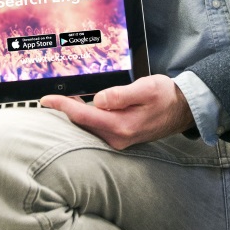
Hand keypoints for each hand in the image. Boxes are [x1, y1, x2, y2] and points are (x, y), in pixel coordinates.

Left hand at [41, 75, 193, 149]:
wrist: (183, 110)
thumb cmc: (166, 96)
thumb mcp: (145, 88)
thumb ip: (120, 95)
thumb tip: (98, 99)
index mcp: (121, 126)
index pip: (84, 116)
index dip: (63, 106)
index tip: (46, 100)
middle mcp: (117, 138)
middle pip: (82, 124)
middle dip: (66, 110)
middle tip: (51, 96)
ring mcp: (119, 140)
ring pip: (88, 127)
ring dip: (76, 114)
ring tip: (65, 99)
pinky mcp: (120, 138)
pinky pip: (97, 128)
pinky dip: (87, 118)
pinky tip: (84, 107)